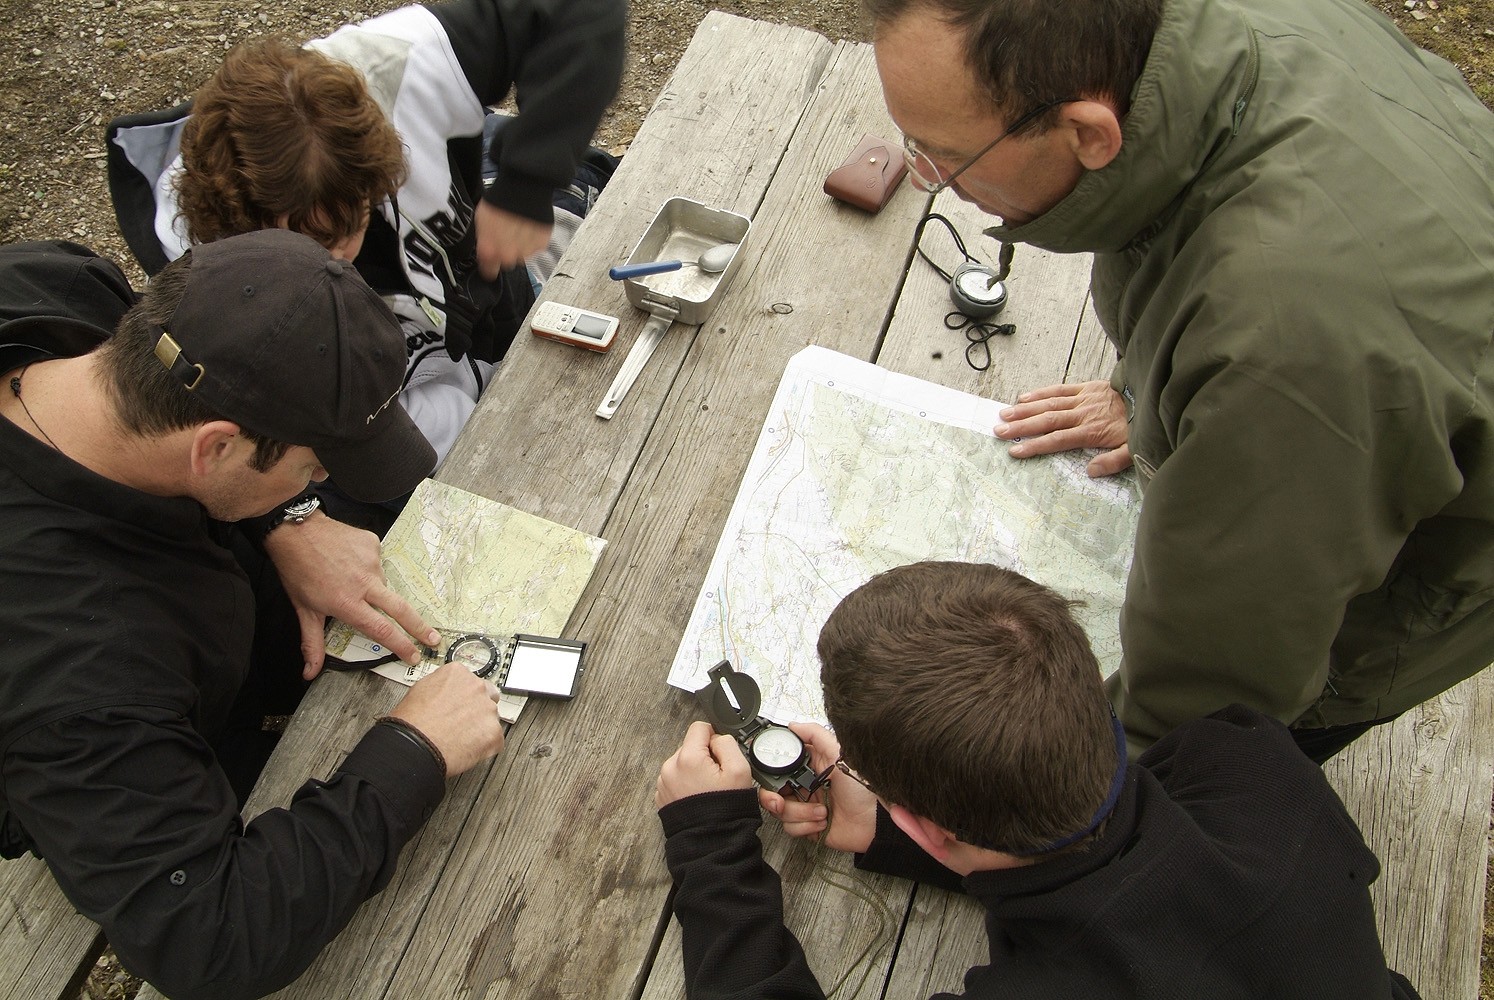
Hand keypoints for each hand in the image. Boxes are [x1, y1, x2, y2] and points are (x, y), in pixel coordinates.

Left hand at [264, 512, 439, 679]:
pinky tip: (351, 562)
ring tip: (350, 580)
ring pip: (383, 584)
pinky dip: (368, 567)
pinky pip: (378, 562)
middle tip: (434, 639)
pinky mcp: (374, 544)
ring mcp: (372, 562)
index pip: (382, 630)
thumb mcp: (304, 611)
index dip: (401, 645)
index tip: (414, 655)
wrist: (296, 530)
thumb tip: (310, 673)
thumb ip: (312, 644)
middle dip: (420, 627)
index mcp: (347, 603)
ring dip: (374, 589)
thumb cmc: (297, 572)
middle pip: (401, 610)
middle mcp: (364, 583)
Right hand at [389, 661, 504, 775]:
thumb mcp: (419, 689)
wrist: (413, 746)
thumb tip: (445, 691)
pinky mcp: (494, 733)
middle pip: (487, 697)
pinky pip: (495, 740)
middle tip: (462, 723)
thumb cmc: (411, 722)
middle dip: (477, 709)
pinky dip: (484, 746)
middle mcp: (477, 688)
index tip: (461, 705)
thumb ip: (441, 686)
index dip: (464, 697)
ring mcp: (488, 710)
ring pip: (491, 719)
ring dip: (481, 728)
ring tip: (461, 739)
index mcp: (458, 674)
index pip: (471, 681)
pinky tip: (467, 749)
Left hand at [474, 201, 551, 279]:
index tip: (490, 263)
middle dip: (506, 251)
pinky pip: (535, 247)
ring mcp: (526, 252)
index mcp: (491, 251)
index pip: (489, 271)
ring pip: (522, 255)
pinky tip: (528, 225)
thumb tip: (487, 248)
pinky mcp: (540, 245)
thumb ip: (485, 239)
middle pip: (507, 261)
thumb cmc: (501, 200)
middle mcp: (508, 255)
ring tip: (518, 226)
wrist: (524, 189)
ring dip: (520, 245)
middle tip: (506, 234)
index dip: (489, 266)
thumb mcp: (482, 220)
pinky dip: (532, 239)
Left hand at [656, 721, 753, 807]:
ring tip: (708, 790)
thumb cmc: (725, 810)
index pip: (699, 728)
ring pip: (683, 763)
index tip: (721, 753)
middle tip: (717, 777)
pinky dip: (686, 784)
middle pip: (690, 746)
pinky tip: (698, 797)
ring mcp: (664, 782)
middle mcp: (671, 767)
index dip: (714, 737)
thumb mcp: (740, 770)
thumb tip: (717, 738)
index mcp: (688, 757)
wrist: (710, 842)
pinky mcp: (662, 795)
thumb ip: (728, 744)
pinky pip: (676, 779)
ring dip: (695, 771)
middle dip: (704, 756)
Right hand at [759, 723, 876, 853]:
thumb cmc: (863, 786)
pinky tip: (822, 821)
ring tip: (821, 810)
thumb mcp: (838, 752)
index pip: (778, 769)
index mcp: (809, 768)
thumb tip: (793, 725)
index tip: (770, 778)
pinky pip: (792, 828)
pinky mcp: (809, 826)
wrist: (875, 819)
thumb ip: (815, 734)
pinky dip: (806, 826)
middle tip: (781, 800)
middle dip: (773, 798)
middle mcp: (804, 787)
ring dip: (801, 813)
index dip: (769, 774)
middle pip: (772, 792)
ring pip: (781, 812)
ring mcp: (806, 808)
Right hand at [993, 380, 1132, 476]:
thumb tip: (1090, 472)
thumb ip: (1113, 462)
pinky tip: (1025, 396)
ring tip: (1005, 415)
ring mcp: (1083, 399)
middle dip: (1021, 427)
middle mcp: (1083, 414)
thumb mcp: (1134, 451)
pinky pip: (1060, 389)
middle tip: (999, 431)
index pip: (1057, 440)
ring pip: (1049, 404)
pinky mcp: (1087, 387)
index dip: (1035, 446)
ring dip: (1025, 410)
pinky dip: (1041, 392)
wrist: (1153, 396)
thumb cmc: (1143, 426)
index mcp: (1092, 431)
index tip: (1015, 451)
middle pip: (1047, 421)